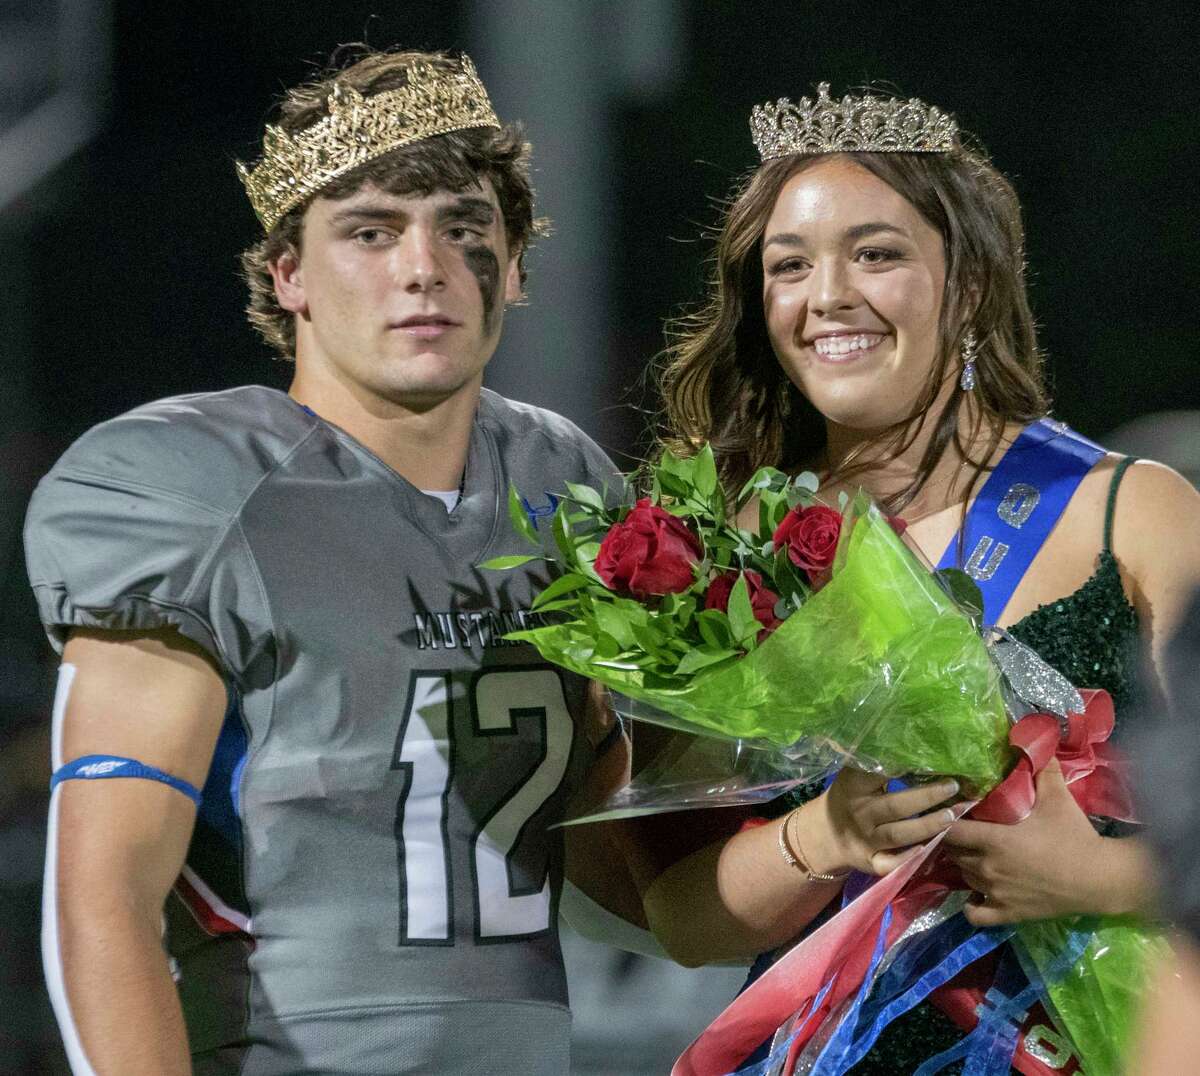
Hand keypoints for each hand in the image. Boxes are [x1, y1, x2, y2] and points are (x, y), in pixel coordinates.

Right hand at [801, 767, 959, 876]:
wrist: (825, 835)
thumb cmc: (848, 797)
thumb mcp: (852, 776)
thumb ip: (875, 762)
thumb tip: (907, 735)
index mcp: (853, 787)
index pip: (878, 774)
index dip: (904, 766)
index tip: (931, 758)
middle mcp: (859, 813)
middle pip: (894, 806)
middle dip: (926, 797)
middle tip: (954, 786)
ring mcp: (864, 840)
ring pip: (898, 835)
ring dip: (927, 826)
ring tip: (953, 815)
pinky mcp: (870, 862)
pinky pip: (889, 863)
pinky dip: (907, 858)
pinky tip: (928, 849)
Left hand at [943, 759, 1107, 925]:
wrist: (1101, 879)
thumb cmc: (1075, 837)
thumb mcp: (1057, 798)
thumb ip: (1042, 769)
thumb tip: (1032, 739)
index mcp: (993, 840)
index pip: (949, 830)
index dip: (945, 821)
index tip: (950, 813)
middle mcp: (987, 868)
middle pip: (952, 853)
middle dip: (953, 842)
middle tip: (963, 831)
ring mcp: (995, 894)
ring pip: (963, 878)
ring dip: (964, 866)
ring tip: (973, 855)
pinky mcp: (1007, 914)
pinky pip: (974, 913)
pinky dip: (970, 904)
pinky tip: (977, 892)